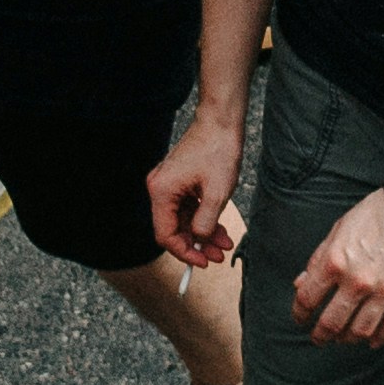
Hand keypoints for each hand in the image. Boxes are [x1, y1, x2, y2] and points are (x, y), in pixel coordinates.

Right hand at [146, 110, 242, 269]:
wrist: (220, 123)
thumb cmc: (217, 151)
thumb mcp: (216, 193)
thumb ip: (205, 222)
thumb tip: (198, 240)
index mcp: (162, 191)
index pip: (165, 234)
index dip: (184, 251)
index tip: (202, 261)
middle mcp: (159, 188)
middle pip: (173, 228)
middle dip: (197, 244)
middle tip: (218, 255)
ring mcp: (168, 184)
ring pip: (183, 220)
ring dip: (203, 233)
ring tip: (224, 243)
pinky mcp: (179, 181)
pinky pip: (187, 208)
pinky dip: (203, 219)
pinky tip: (219, 228)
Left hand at [290, 188, 383, 346]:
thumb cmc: (373, 215)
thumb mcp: (336, 231)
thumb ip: (317, 260)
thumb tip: (300, 284)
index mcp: (335, 262)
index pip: (308, 299)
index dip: (299, 314)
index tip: (300, 319)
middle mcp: (357, 281)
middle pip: (332, 322)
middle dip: (321, 335)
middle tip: (318, 339)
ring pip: (362, 330)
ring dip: (348, 340)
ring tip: (343, 340)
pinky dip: (381, 338)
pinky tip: (372, 342)